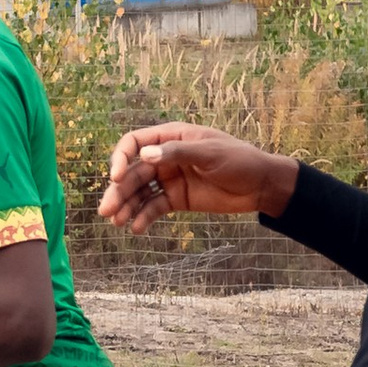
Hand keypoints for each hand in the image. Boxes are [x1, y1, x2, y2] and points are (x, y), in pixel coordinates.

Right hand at [97, 125, 297, 230]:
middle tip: (107, 211)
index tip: (116, 177)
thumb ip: (177, 153)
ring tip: (117, 223)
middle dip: (119, 191)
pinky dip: (144, 218)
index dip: (121, 159)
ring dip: (127, 206)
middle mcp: (165, 158)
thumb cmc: (239, 160)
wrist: (261, 185)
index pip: (134, 144)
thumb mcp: (209, 153)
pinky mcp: (177, 199)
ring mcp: (170, 179)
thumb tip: (145, 156)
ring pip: (140, 192)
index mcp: (171, 137)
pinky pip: (154, 208)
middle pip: (133, 173)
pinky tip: (137, 229)